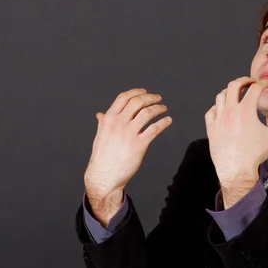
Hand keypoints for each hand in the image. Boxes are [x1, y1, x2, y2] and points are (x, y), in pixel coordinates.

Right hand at [84, 88, 171, 222]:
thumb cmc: (102, 158)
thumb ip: (103, 123)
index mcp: (109, 119)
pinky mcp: (139, 145)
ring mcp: (129, 133)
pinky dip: (163, 122)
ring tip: (164, 109)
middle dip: (150, 98)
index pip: (123, 98)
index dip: (136, 92)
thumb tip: (100, 115)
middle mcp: (119, 123)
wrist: (104, 176)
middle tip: (158, 98)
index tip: (144, 92)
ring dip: (158, 108)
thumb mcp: (100, 136)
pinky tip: (167, 121)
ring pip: (147, 113)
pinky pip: (154, 129)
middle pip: (138, 102)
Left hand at [204, 77, 267, 203]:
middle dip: (244, 81)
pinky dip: (217, 107)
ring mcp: (219, 119)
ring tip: (237, 93)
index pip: (255, 88)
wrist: (237, 171)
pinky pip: (211, 111)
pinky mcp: (211, 128)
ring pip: (220, 96)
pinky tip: (223, 109)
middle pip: (234, 85)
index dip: (264, 83)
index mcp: (246, 111)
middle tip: (251, 83)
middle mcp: (230, 111)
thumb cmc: (255, 155)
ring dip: (229, 92)